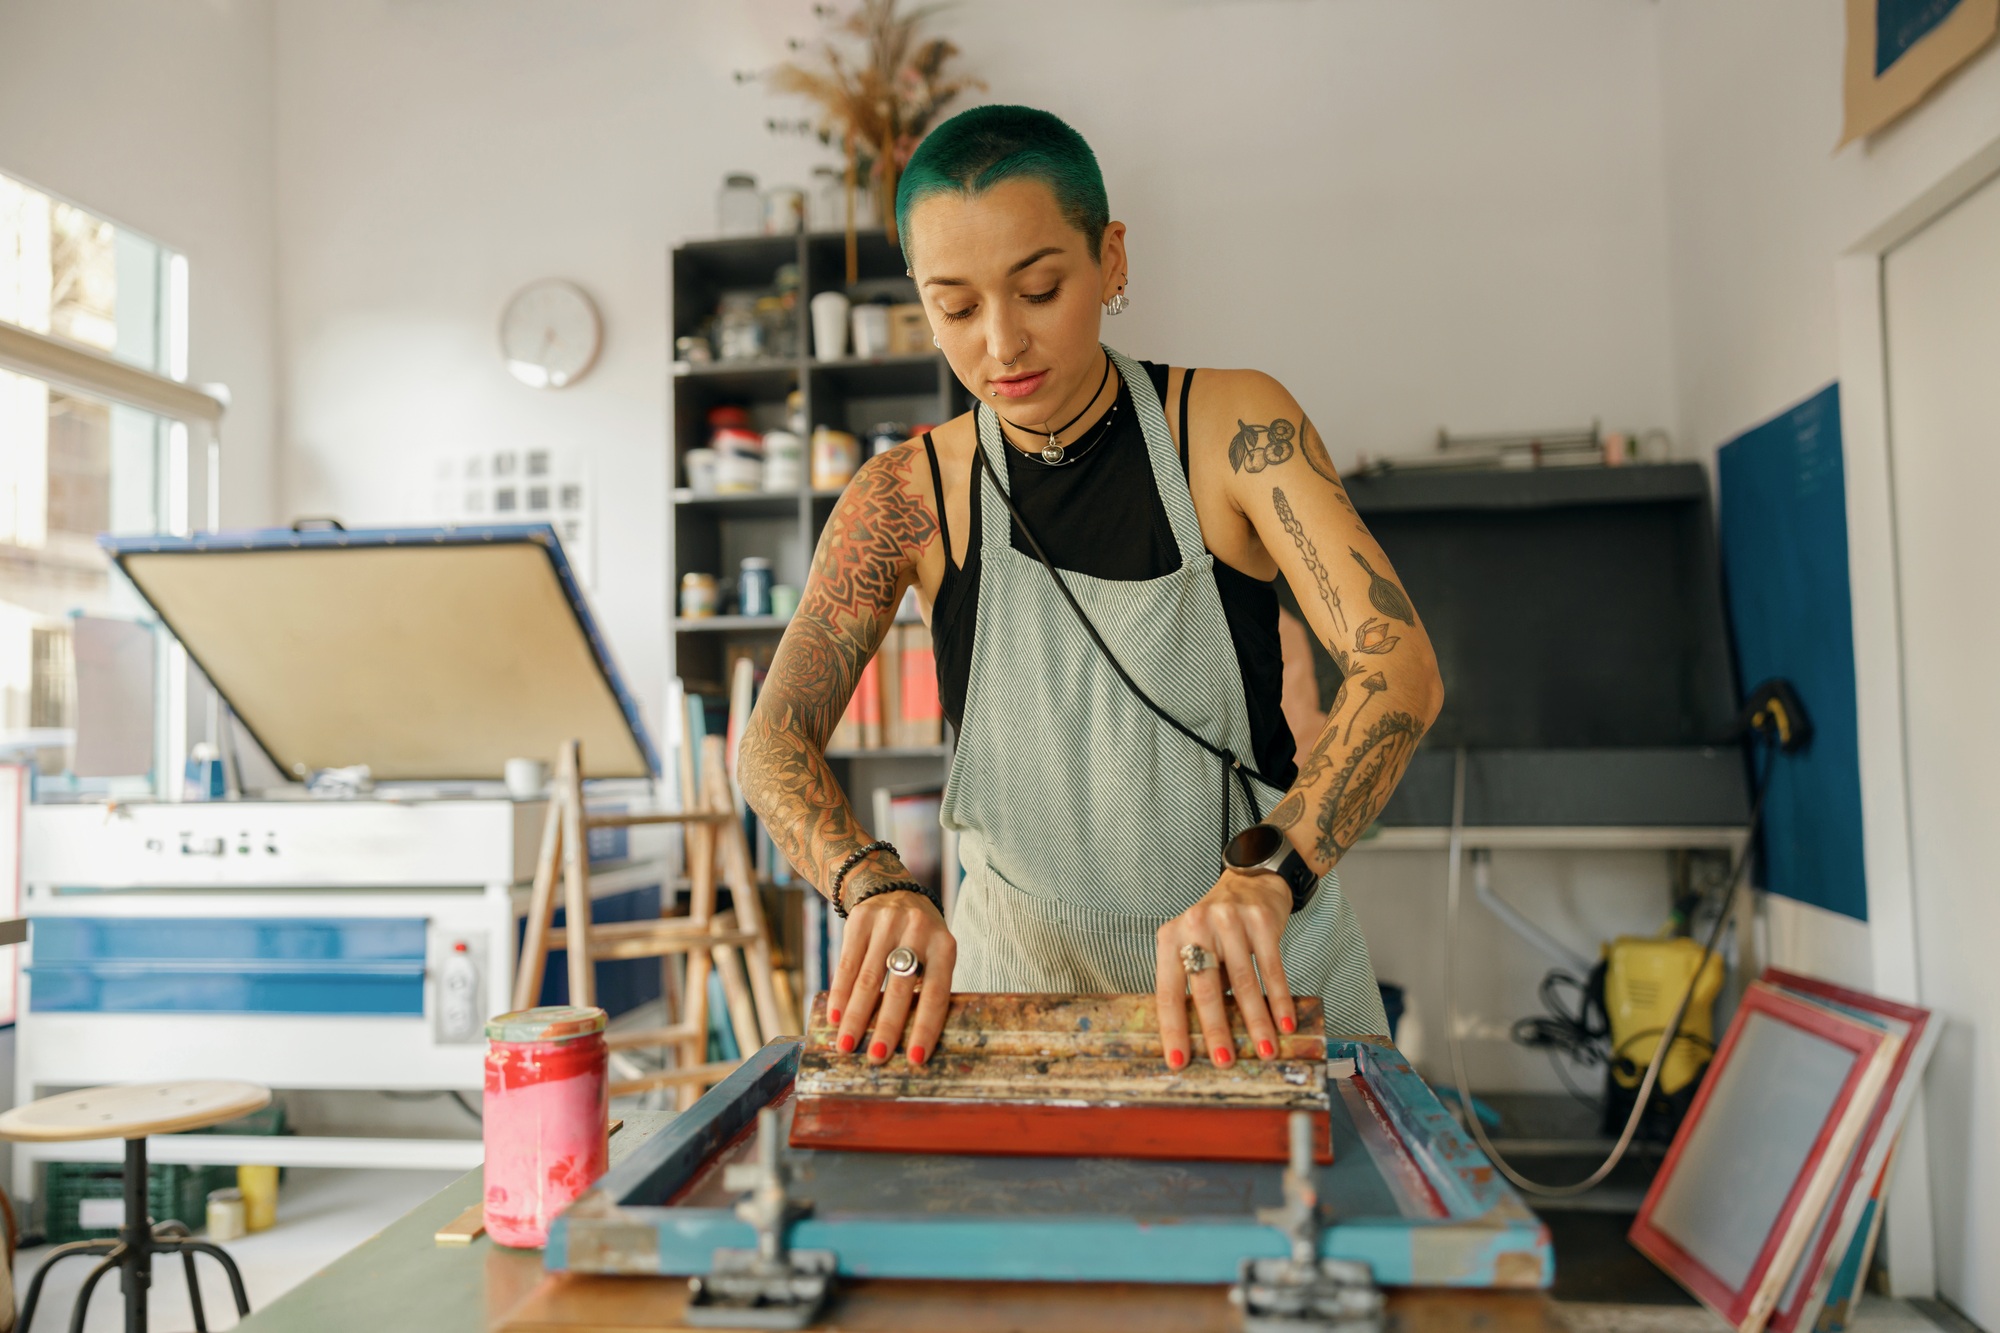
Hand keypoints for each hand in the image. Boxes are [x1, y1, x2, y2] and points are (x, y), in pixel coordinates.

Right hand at [827, 888, 955, 1066]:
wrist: (890, 888)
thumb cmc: (918, 939)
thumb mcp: (933, 954)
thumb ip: (924, 987)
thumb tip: (907, 1043)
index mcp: (945, 946)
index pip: (937, 993)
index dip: (926, 1027)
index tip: (914, 1059)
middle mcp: (918, 930)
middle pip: (901, 987)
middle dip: (886, 1027)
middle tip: (876, 1058)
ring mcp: (888, 922)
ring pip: (869, 978)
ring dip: (856, 1017)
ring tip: (846, 1046)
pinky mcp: (861, 920)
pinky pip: (847, 963)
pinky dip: (840, 994)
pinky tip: (835, 1017)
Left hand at [1155, 870, 1295, 1068]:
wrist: (1250, 882)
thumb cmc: (1217, 928)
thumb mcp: (1194, 947)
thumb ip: (1196, 983)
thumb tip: (1204, 1040)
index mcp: (1170, 937)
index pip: (1168, 991)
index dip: (1173, 1030)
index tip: (1178, 1063)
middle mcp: (1196, 925)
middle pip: (1205, 988)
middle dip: (1216, 1030)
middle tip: (1224, 1062)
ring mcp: (1229, 920)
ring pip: (1243, 982)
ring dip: (1256, 1022)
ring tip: (1266, 1051)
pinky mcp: (1260, 920)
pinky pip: (1271, 969)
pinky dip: (1279, 1000)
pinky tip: (1286, 1024)